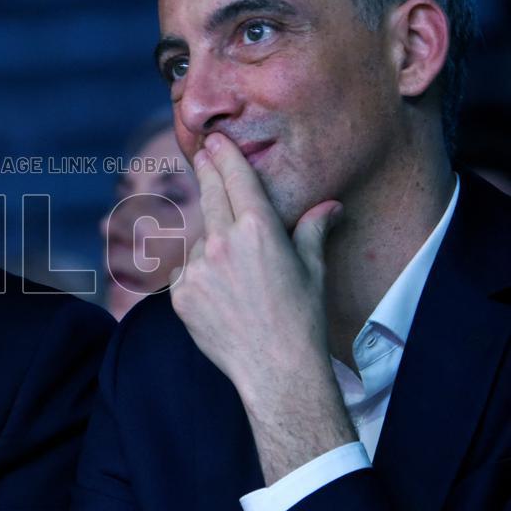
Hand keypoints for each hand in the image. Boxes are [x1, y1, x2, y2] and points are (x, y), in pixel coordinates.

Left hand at [170, 133, 354, 483]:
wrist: (276, 370)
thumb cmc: (301, 318)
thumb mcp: (313, 269)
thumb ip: (313, 229)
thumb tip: (331, 205)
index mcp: (258, 230)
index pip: (236, 179)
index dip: (224, 156)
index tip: (214, 141)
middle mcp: (222, 242)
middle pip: (210, 195)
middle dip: (206, 172)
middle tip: (201, 154)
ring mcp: (197, 268)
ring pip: (199, 240)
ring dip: (211, 242)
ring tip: (237, 273)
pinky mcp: (180, 294)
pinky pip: (187, 272)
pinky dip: (199, 275)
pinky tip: (222, 295)